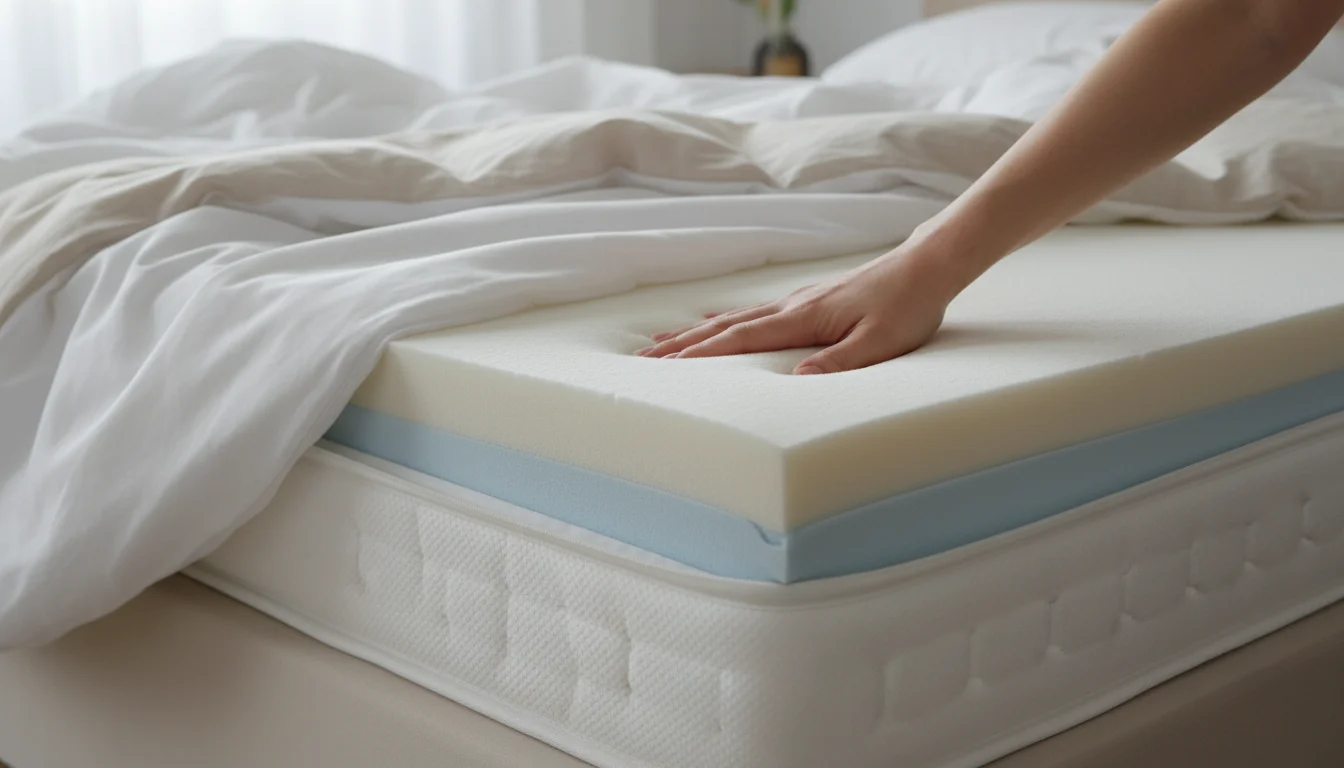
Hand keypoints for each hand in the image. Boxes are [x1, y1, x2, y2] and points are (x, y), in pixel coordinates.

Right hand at [636, 245, 961, 374]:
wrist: (928, 265)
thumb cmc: (908, 305)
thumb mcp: (881, 341)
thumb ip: (840, 362)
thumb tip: (797, 381)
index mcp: (803, 318)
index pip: (740, 339)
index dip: (700, 354)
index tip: (664, 367)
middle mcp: (792, 306)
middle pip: (725, 327)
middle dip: (683, 345)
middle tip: (645, 360)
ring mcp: (798, 301)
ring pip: (735, 319)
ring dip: (697, 333)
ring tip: (664, 343)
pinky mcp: (810, 301)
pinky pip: (754, 315)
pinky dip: (725, 323)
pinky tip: (719, 325)